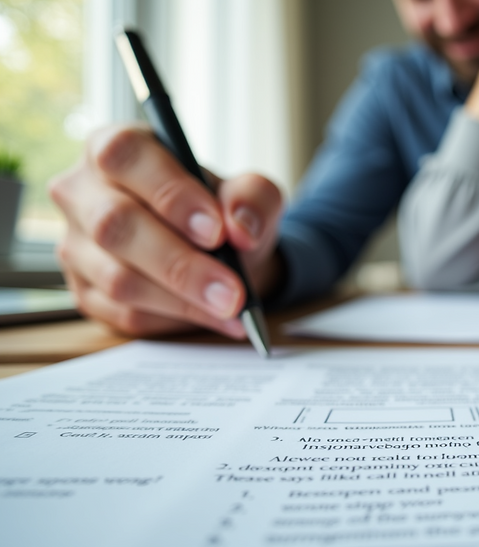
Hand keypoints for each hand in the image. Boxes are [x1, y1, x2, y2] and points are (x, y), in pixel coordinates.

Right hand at [48, 124, 282, 337]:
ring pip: (117, 278)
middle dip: (180, 263)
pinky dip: (177, 319)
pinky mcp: (86, 291)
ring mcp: (77, 245)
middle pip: (114, 225)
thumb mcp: (249, 193)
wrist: (216, 250)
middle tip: (232, 290)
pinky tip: (217, 317)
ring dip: (182, 300)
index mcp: (116, 147)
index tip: (216, 231)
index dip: (169, 193)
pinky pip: (124, 312)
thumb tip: (240, 227)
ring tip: (232, 307)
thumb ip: (252, 197)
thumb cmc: (219, 210)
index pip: (125, 157)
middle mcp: (83, 192)